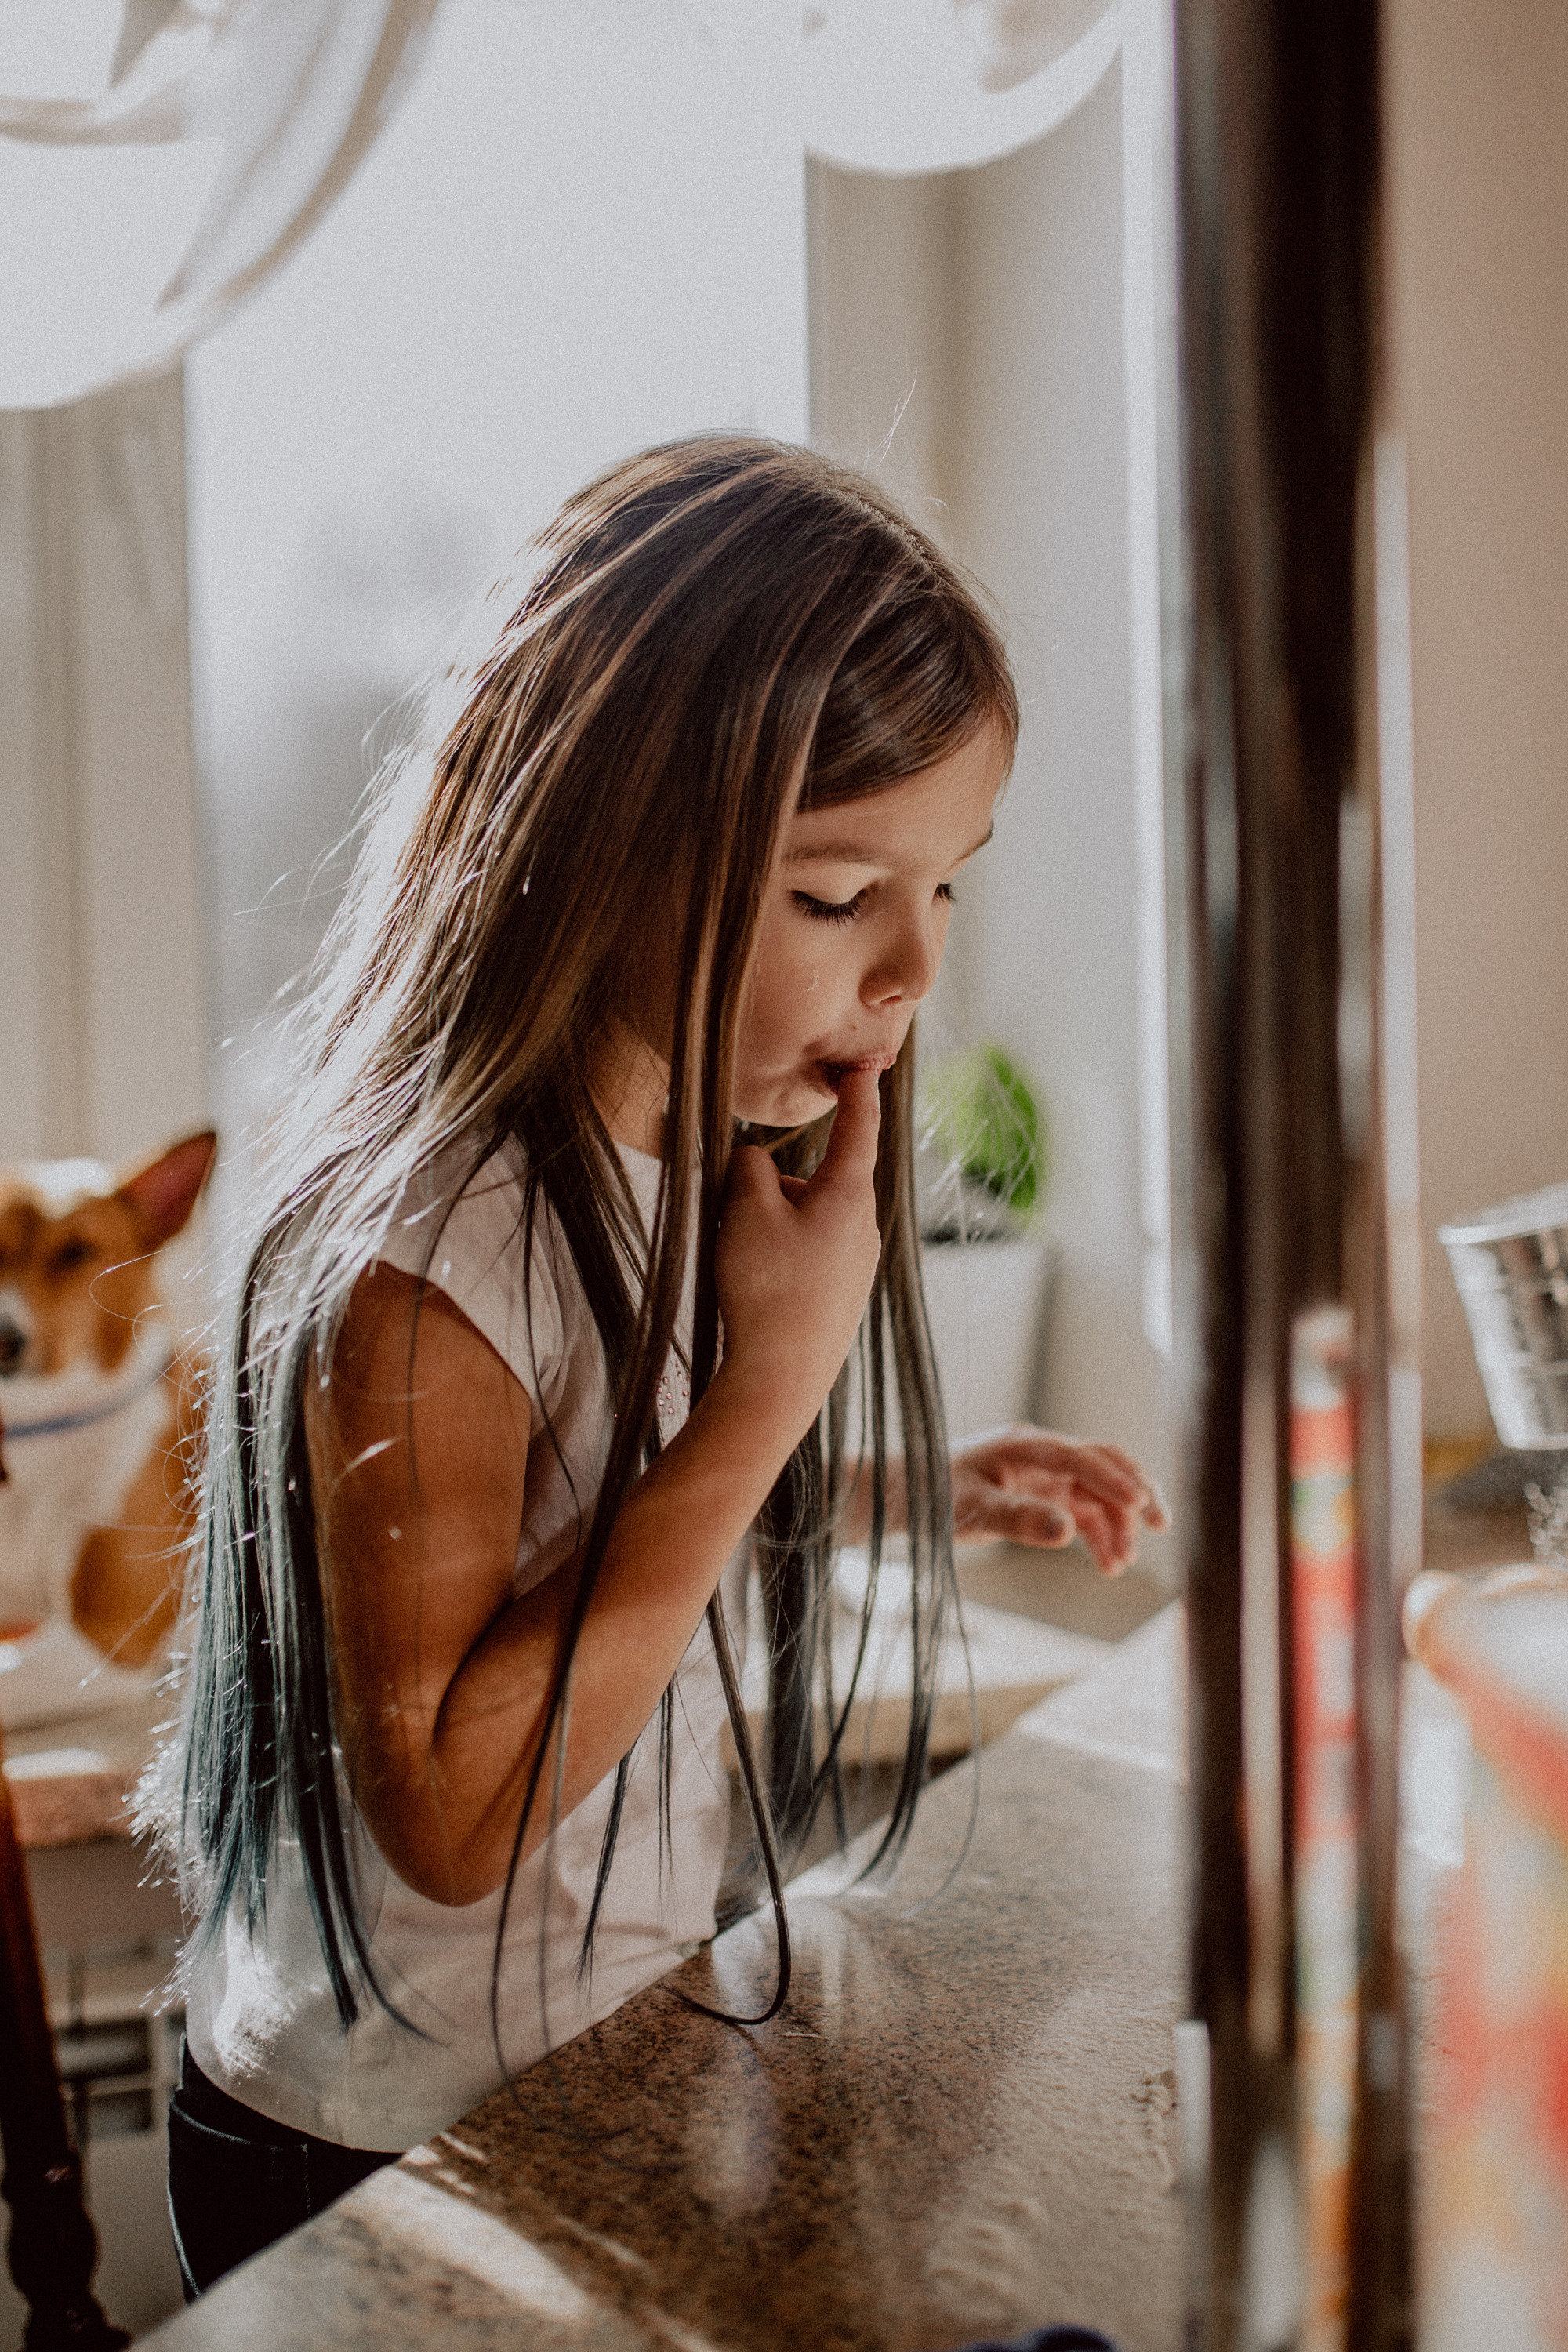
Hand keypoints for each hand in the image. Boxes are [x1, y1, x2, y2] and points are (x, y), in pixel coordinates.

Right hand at [713, 1067, 883, 1445]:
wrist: (781, 1380)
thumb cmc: (765, 1289)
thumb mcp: (745, 1211)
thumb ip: (748, 1166)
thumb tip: (755, 1159)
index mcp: (849, 1196)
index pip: (859, 1128)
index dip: (857, 1092)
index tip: (862, 1064)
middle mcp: (863, 1228)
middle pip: (817, 1179)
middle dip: (776, 1184)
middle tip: (734, 1208)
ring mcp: (856, 1267)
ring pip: (808, 1220)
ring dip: (772, 1224)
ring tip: (740, 1261)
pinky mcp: (841, 1298)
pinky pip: (808, 1256)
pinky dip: (779, 1257)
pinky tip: (755, 1289)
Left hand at [950, 1424, 1168, 1575]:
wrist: (909, 1496)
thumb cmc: (934, 1495)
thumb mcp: (971, 1510)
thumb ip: (1016, 1518)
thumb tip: (1065, 1531)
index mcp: (1024, 1445)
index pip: (1079, 1457)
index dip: (1112, 1479)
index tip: (1141, 1505)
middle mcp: (1041, 1455)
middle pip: (1103, 1463)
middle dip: (1135, 1491)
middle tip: (1160, 1524)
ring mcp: (1045, 1475)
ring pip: (1097, 1494)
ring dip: (1116, 1525)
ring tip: (1122, 1565)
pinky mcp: (1044, 1496)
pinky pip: (1083, 1513)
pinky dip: (1099, 1536)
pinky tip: (1109, 1564)